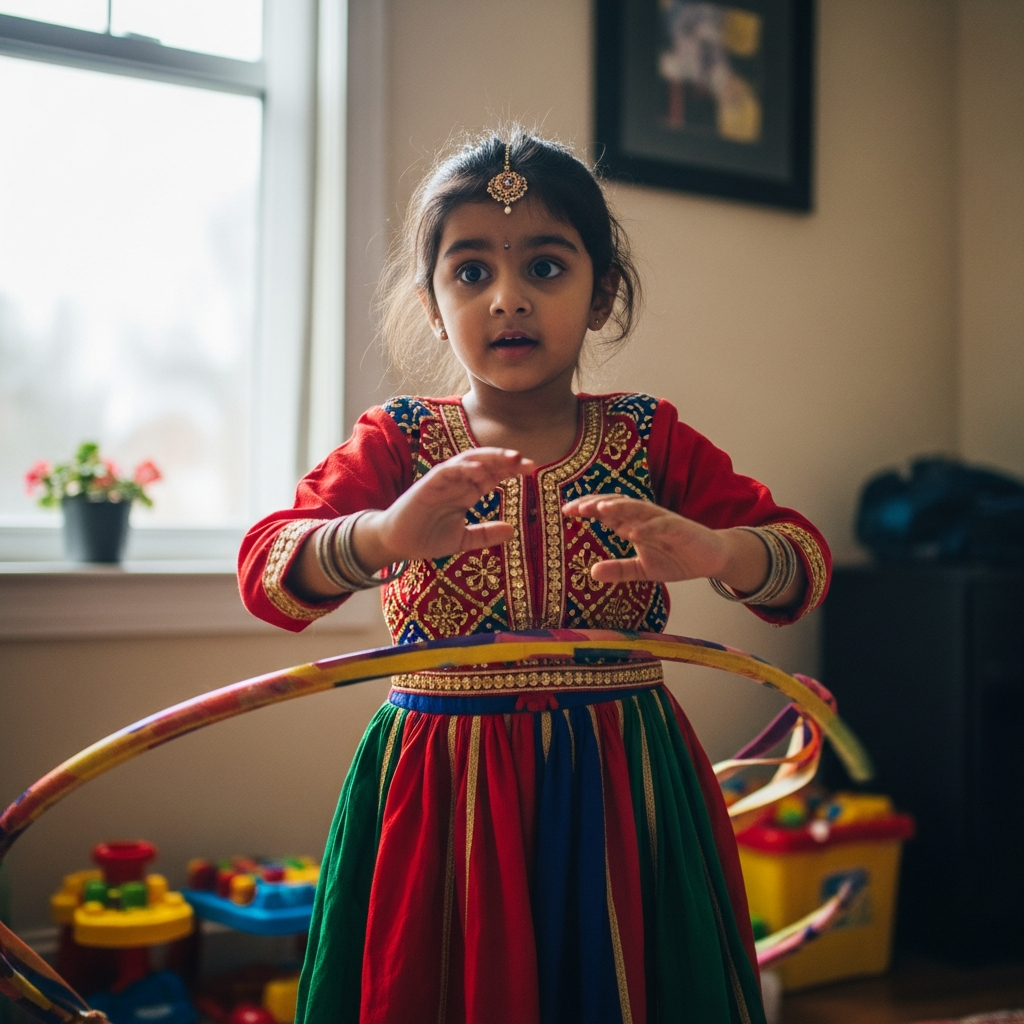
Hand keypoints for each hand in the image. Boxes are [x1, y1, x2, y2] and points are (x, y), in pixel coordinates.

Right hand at [355, 448, 533, 570]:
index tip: (532, 468)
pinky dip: (462, 468)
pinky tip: (478, 470)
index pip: (493, 474)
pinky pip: (446, 472)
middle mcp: (457, 482)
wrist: (397, 543)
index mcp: (466, 492)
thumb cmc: (426, 537)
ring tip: (509, 458)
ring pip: (468, 461)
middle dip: (506, 460)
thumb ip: (485, 535)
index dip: (512, 469)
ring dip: (489, 458)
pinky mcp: (427, 486)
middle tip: (527, 461)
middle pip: (485, 463)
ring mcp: (442, 482)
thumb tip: (512, 531)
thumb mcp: (462, 540)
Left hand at [561, 495, 733, 582]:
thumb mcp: (643, 570)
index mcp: (633, 523)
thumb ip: (619, 570)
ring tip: (601, 509)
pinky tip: (634, 532)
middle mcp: (645, 517)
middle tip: (576, 507)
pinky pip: (661, 525)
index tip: (565, 511)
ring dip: (619, 507)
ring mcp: (662, 520)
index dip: (586, 508)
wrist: (711, 559)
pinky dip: (648, 527)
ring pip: (638, 508)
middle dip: (596, 503)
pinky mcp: (679, 528)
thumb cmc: (676, 558)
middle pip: (617, 504)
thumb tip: (592, 573)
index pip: (606, 511)